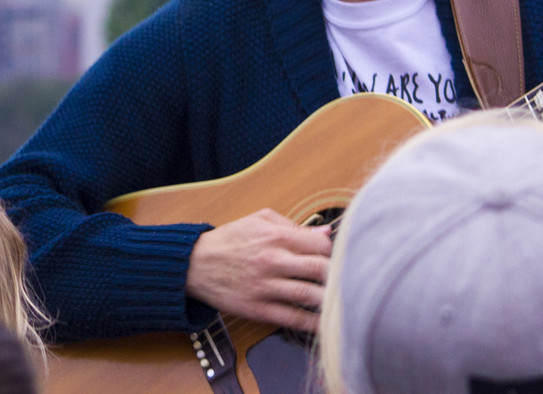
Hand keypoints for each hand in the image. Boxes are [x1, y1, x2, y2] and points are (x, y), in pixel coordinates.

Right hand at [185, 208, 331, 332]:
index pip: (319, 245)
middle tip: (347, 280)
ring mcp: (265, 287)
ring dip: (329, 300)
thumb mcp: (259, 220)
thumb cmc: (230, 239)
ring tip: (342, 301)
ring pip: (309, 296)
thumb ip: (294, 226)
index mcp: (275, 237)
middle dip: (338, 276)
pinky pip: (292, 318)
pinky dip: (312, 323)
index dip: (336, 253)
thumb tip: (324, 233)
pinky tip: (325, 323)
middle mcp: (272, 261)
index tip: (341, 258)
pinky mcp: (258, 308)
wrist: (195, 264)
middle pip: (319, 270)